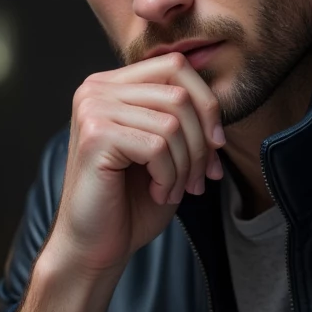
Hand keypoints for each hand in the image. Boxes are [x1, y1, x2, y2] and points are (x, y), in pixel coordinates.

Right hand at [50, 52, 225, 277]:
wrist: (95, 245)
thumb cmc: (130, 202)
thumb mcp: (166, 151)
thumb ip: (185, 120)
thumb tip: (219, 109)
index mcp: (113, 85)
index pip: (176, 66)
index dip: (207, 105)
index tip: (215, 146)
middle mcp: (97, 89)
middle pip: (180, 92)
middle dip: (201, 142)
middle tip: (198, 179)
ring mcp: (92, 109)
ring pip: (173, 122)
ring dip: (185, 164)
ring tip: (174, 189)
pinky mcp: (95, 136)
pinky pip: (157, 145)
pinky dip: (169, 176)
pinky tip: (158, 192)